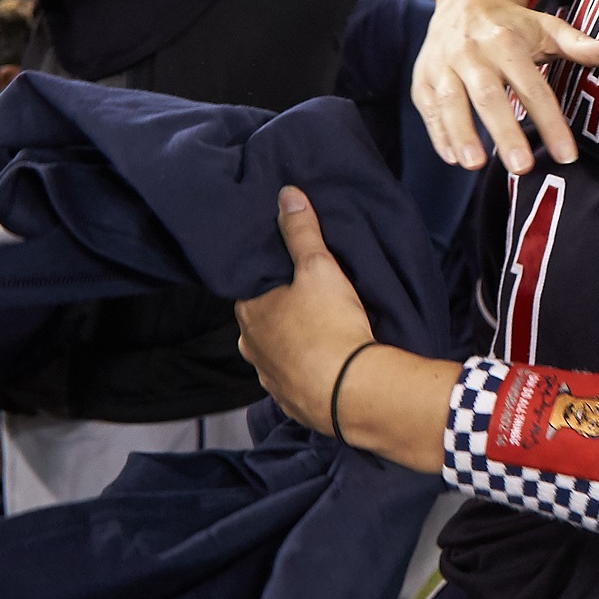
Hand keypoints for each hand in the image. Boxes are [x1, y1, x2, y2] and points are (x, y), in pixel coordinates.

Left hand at [235, 187, 376, 432]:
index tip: (290, 276)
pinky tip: (328, 366)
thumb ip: (302, 232)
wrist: (349, 391)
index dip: (269, 281)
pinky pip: (295, 382)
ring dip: (294, 347)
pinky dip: (308, 373)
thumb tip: (286, 194)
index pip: (249, 289)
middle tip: (311, 304)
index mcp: (250, 313)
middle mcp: (251, 348)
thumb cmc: (328, 325)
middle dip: (282, 315)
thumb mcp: (319, 267)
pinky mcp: (292, 404)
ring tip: (323, 336)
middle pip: (262, 324)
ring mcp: (270, 380)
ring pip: (277, 355)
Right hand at [411, 0, 598, 172]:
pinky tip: (453, 159)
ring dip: (461, 134)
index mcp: (505, 40)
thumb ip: (579, 44)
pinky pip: (428, 108)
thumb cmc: (513, 23)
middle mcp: (470, 51)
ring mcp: (442, 64)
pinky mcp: (422, 78)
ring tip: (475, 166)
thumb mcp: (547, 27)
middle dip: (504, 131)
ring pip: (449, 101)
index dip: (550, 120)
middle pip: (488, 95)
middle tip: (521, 168)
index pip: (532, 85)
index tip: (567, 156)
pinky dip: (438, 134)